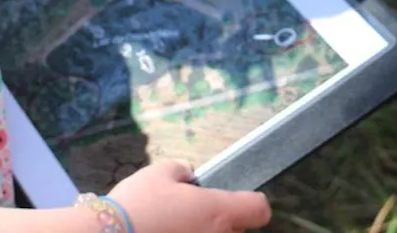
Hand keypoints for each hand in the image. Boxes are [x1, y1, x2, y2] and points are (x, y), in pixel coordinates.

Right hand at [104, 159, 270, 232]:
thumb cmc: (137, 204)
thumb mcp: (159, 172)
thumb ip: (182, 170)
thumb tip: (189, 177)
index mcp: (218, 211)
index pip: (259, 209)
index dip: (250, 201)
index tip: (235, 199)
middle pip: (236, 229)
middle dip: (219, 220)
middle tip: (190, 213)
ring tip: (172, 226)